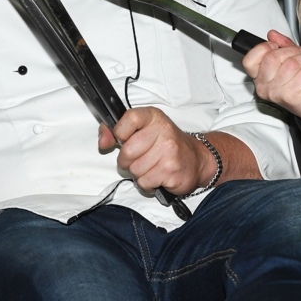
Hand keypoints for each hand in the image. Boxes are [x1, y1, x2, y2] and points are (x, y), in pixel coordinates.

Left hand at [97, 107, 213, 195]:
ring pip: (134, 170)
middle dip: (128, 161)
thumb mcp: (142, 130)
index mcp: (153, 116)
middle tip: (141, 158)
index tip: (123, 139)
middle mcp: (163, 131)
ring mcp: (169, 151)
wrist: (197, 159)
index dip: (120, 133)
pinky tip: (158, 176)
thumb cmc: (165, 144)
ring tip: (152, 166)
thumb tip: (103, 141)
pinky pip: (144, 182)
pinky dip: (147, 184)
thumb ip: (116, 131)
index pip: (128, 119)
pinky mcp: (171, 171)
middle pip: (127, 152)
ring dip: (139, 173)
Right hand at [243, 29, 300, 137]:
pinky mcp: (292, 96)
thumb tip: (273, 34)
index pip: (249, 60)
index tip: (277, 46)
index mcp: (259, 79)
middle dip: (292, 50)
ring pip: (291, 63)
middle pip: (272, 57)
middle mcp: (264, 88)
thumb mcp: (290, 63)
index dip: (263, 48)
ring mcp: (277, 93)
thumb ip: (281, 47)